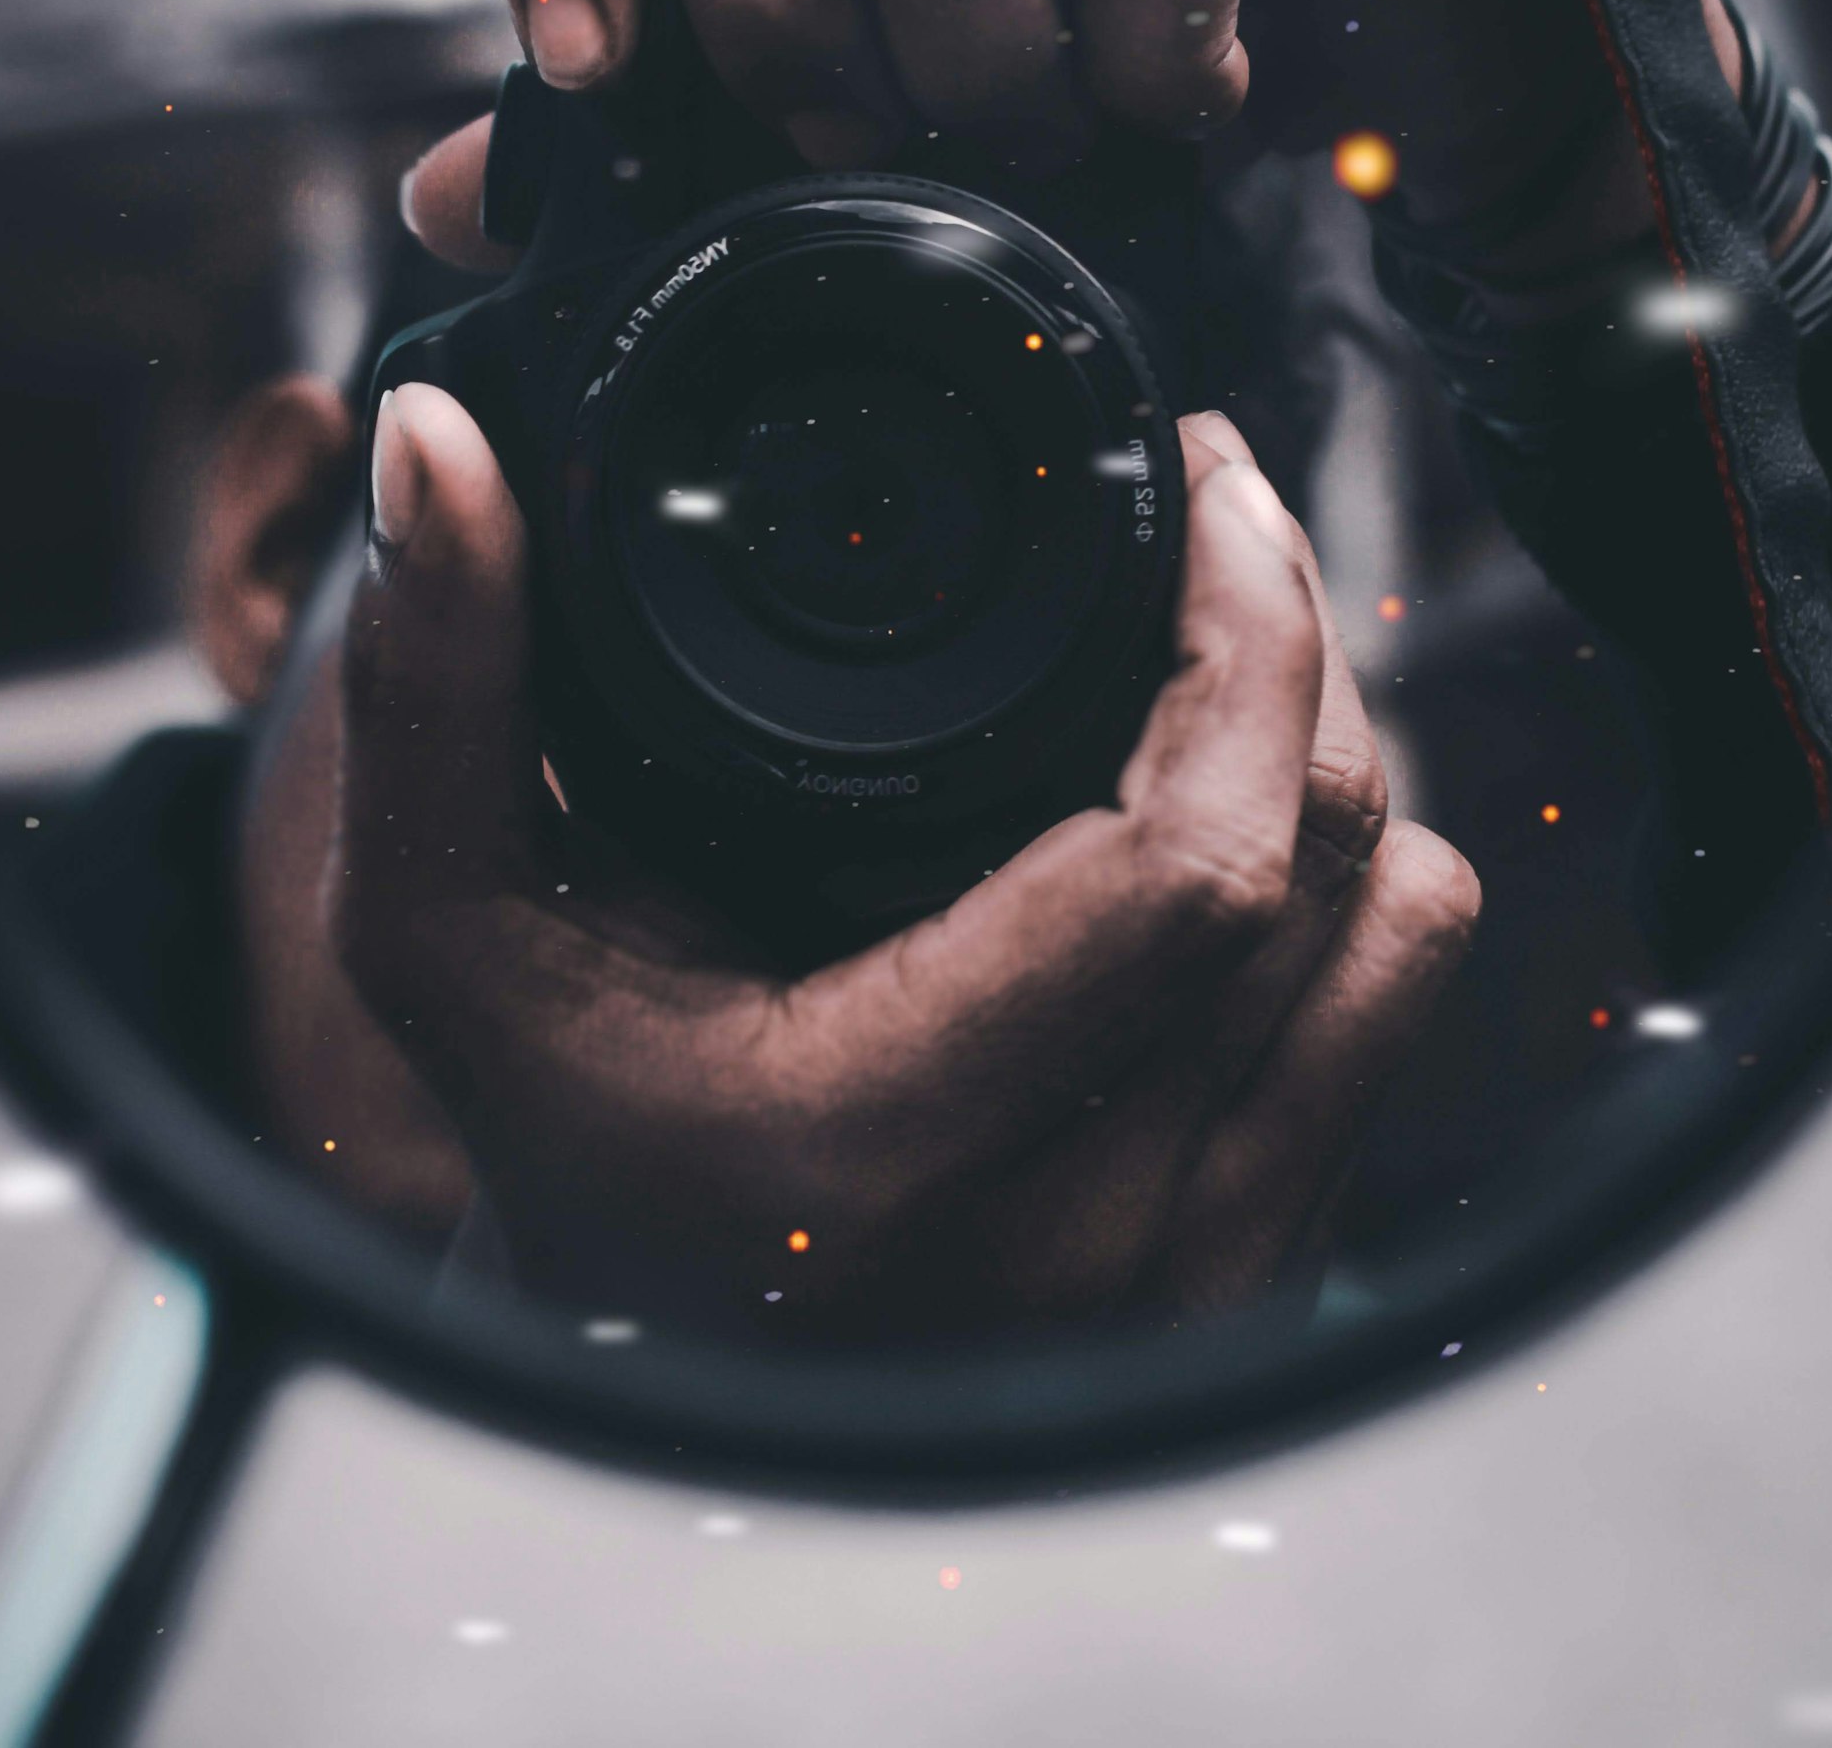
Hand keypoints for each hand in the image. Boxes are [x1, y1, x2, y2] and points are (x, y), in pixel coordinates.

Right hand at [336, 365, 1476, 1336]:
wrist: (659, 1391)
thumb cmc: (566, 1160)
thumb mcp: (456, 934)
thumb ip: (439, 687)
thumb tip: (433, 439)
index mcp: (908, 1142)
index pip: (1200, 865)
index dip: (1244, 640)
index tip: (1200, 484)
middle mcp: (1096, 1240)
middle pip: (1329, 863)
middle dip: (1299, 637)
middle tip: (1212, 507)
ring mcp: (1203, 1277)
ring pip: (1399, 934)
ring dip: (1342, 749)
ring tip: (1231, 644)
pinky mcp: (1261, 1278)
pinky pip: (1392, 1019)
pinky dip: (1352, 880)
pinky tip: (1245, 810)